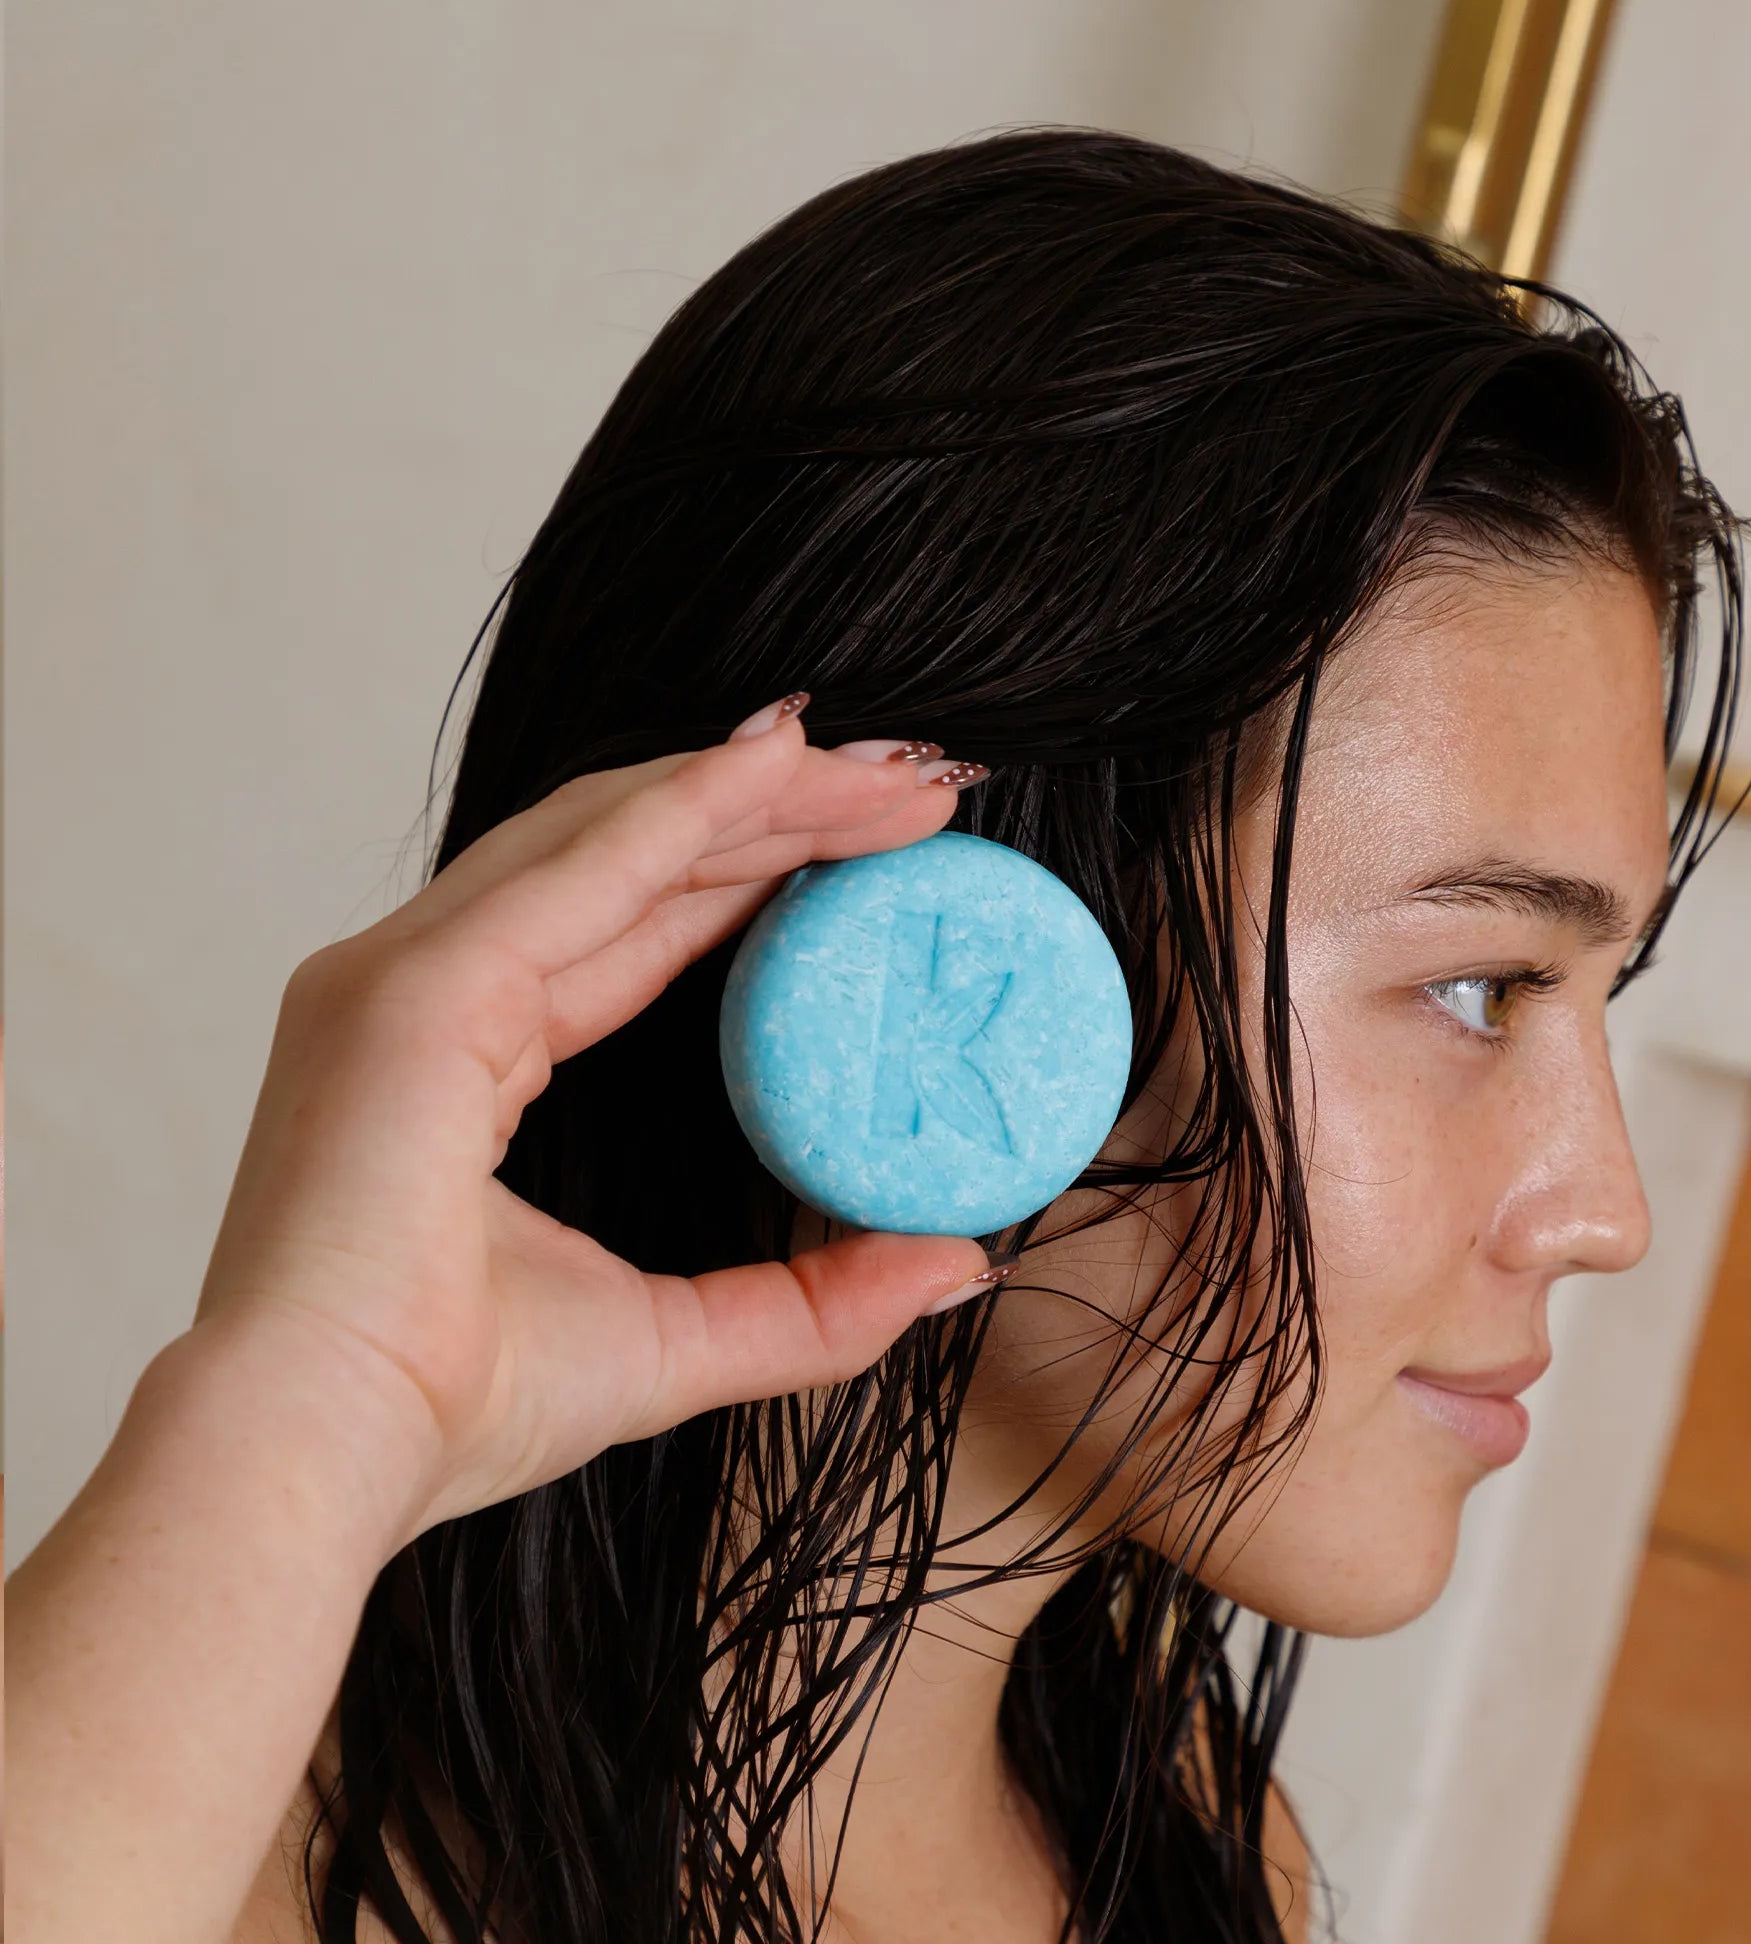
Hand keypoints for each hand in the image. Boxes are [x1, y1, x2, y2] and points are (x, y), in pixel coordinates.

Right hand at [188, 695, 995, 1552]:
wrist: (324, 1458)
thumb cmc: (450, 1409)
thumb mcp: (677, 1340)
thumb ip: (816, 1303)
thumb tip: (958, 1266)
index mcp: (459, 1050)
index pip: (634, 924)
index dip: (755, 875)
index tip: (877, 854)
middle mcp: (424, 986)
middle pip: (635, 857)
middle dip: (781, 812)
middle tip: (916, 790)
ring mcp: (408, 974)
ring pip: (618, 837)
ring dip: (765, 793)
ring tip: (898, 772)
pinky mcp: (420, 986)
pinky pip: (588, 865)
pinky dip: (694, 802)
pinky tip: (790, 762)